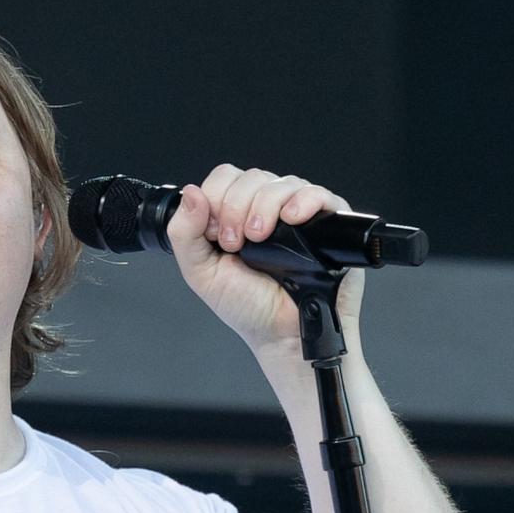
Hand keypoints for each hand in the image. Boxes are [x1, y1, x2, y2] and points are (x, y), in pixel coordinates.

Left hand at [162, 164, 365, 358]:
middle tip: (235, 244)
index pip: (226, 178)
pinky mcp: (329, 223)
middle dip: (236, 207)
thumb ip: (184, 234)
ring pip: (281, 183)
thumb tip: (190, 193)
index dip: (216, 198)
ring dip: (264, 207)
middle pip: (251, 177)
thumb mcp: (201, 272)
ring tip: (259, 239)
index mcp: (237, 215)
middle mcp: (268, 209)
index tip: (216, 234)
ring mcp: (299, 213)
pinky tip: (291, 220)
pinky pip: (319, 194)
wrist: (283, 335)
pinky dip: (303, 201)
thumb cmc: (248, 308)